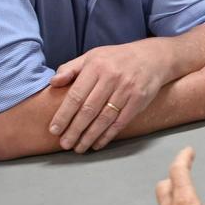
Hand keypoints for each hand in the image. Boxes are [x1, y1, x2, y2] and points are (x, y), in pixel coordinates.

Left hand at [47, 41, 171, 152]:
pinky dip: (108, 135)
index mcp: (95, 66)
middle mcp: (111, 77)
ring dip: (90, 136)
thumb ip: (70, 68)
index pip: (76, 95)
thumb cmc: (116, 59)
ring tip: (79, 148)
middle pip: (89, 109)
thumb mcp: (92, 56)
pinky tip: (97, 143)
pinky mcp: (139, 99)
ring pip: (104, 118)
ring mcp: (126, 89)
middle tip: (65, 144)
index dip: (64, 115)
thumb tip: (52, 83)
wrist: (152, 57)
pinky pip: (121, 121)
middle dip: (75, 130)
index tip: (54, 130)